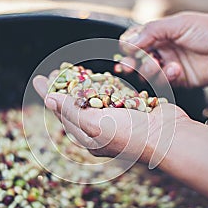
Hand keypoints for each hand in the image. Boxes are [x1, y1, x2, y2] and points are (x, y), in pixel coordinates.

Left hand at [33, 75, 207, 200]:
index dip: (49, 94)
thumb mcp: (95, 124)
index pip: (62, 112)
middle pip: (76, 104)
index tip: (38, 79)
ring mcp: (116, 118)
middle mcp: (100, 129)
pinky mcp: (130, 108)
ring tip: (70, 70)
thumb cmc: (131, 135)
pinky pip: (112, 94)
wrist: (169, 136)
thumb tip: (49, 99)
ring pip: (94, 97)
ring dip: (82, 83)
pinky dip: (103, 84)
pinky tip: (96, 76)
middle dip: (64, 87)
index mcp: (88, 137)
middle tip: (54, 71)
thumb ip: (71, 111)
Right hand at [117, 12, 207, 87]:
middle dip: (131, 63)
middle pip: (137, 59)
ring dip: (149, 70)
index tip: (127, 50)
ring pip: (147, 73)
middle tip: (129, 66)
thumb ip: (152, 31)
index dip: (128, 46)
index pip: (135, 40)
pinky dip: (167, 77)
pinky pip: (163, 83)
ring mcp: (169, 65)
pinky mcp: (178, 80)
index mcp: (160, 33)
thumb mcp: (179, 24)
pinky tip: (177, 70)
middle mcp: (162, 49)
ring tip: (159, 64)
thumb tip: (128, 42)